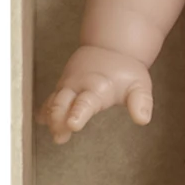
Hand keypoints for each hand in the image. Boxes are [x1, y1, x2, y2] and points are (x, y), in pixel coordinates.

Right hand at [37, 45, 152, 143]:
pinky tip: (41, 121)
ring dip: (51, 118)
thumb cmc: (126, 71)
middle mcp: (79, 86)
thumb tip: (142, 119)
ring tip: (55, 134)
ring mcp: (68, 85)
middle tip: (59, 136)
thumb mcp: (139, 85)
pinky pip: (50, 99)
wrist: (112, 48)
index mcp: (98, 87)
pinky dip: (45, 110)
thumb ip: (141, 102)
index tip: (73, 124)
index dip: (78, 113)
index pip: (86, 102)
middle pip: (63, 102)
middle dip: (58, 118)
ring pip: (54, 101)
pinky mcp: (62, 87)